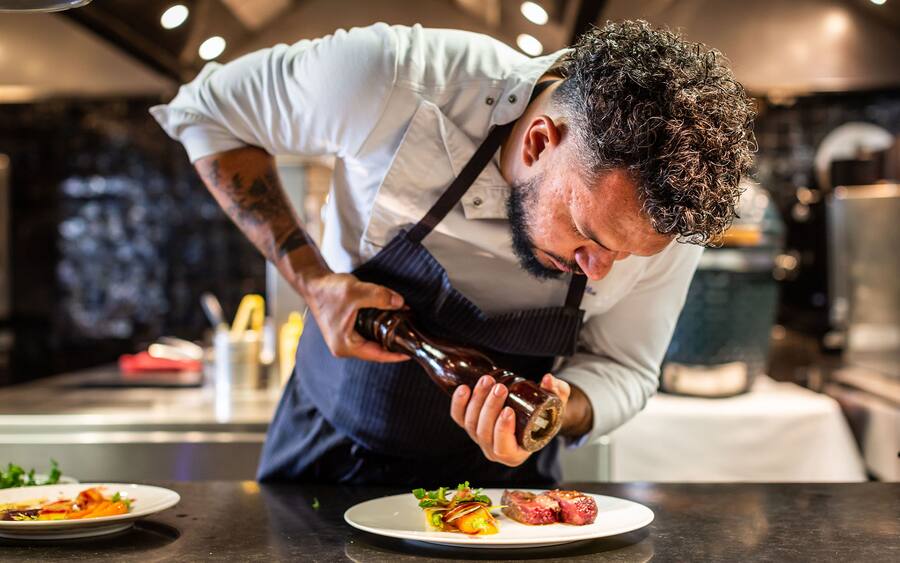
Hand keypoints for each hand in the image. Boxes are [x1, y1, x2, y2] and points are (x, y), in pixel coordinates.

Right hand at [303, 271, 408, 362]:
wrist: (312, 282)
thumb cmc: (328, 290)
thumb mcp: (356, 291)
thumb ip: (380, 296)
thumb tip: (400, 302)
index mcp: (345, 345)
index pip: (377, 355)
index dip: (396, 355)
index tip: (412, 352)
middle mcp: (343, 347)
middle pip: (376, 350)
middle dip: (393, 344)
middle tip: (411, 337)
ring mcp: (344, 340)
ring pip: (372, 342)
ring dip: (386, 335)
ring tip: (404, 328)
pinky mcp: (345, 331)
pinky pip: (367, 334)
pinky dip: (379, 328)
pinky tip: (389, 320)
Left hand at [450, 373, 570, 466]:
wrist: (531, 414)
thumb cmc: (545, 416)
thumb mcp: (557, 406)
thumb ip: (558, 393)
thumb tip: (548, 379)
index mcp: (514, 454)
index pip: (503, 448)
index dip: (502, 431)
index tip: (508, 410)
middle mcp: (493, 450)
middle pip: (483, 433)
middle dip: (489, 408)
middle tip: (500, 388)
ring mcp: (479, 438)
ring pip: (470, 423)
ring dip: (477, 401)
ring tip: (488, 381)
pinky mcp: (469, 424)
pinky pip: (458, 417)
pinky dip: (458, 404)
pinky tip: (464, 388)